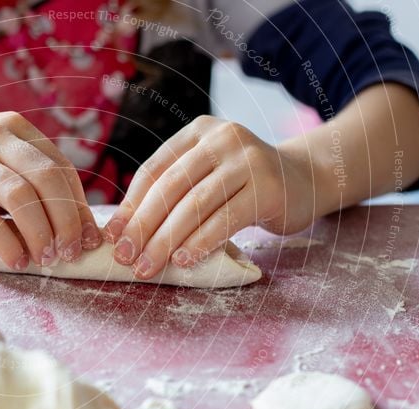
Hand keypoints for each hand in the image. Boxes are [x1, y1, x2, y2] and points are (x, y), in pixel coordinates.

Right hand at [0, 111, 101, 269]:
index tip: (88, 239)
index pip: (60, 168)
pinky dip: (6, 244)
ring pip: (20, 196)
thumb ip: (34, 185)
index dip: (79, 207)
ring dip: (40, 233)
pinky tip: (16, 261)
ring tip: (46, 259)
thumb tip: (79, 230)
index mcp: (15, 129)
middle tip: (70, 252)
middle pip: (47, 178)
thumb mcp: (0, 167)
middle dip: (66, 221)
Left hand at [103, 115, 327, 278]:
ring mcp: (248, 160)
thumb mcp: (207, 177)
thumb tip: (123, 231)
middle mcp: (222, 139)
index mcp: (197, 133)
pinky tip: (183, 261)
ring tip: (148, 266)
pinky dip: (200, 242)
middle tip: (124, 257)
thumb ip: (173, 193)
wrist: (306, 181)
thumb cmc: (244, 186)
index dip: (130, 206)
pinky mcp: (268, 187)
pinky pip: (225, 219)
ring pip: (195, 204)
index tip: (112, 236)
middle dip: (143, 227)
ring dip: (166, 240)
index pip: (154, 170)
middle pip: (171, 187)